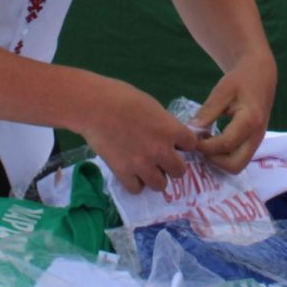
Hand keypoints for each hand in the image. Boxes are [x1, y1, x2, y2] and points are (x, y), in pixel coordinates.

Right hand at [73, 78, 201, 194]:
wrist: (94, 106)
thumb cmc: (122, 97)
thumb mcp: (152, 106)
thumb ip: (164, 124)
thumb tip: (168, 134)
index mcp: (170, 130)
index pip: (192, 145)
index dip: (183, 144)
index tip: (175, 143)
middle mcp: (161, 150)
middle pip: (180, 172)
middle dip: (171, 166)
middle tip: (160, 159)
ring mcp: (142, 164)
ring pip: (160, 185)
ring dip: (154, 177)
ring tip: (144, 168)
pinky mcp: (123, 173)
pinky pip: (136, 189)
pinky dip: (134, 182)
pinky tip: (129, 172)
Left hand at [192, 56, 277, 172]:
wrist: (261, 76)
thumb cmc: (241, 80)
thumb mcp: (222, 91)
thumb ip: (208, 111)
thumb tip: (191, 131)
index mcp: (250, 120)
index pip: (226, 144)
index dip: (205, 146)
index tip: (192, 139)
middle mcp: (257, 136)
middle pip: (235, 165)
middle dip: (214, 160)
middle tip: (199, 145)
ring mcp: (257, 142)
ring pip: (237, 165)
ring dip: (218, 159)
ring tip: (205, 141)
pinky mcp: (253, 143)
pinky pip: (238, 158)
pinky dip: (223, 156)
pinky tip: (212, 140)